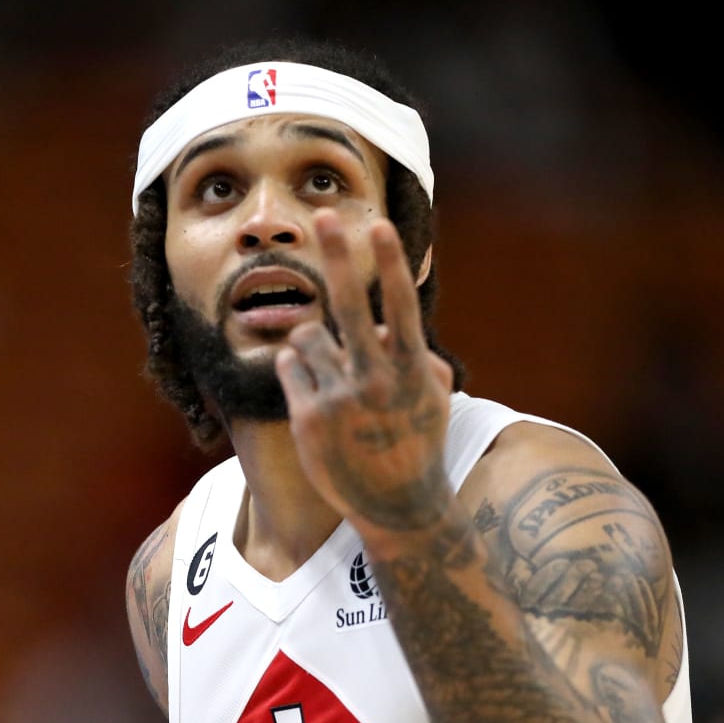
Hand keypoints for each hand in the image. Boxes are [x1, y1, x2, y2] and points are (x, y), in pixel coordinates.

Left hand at [275, 212, 455, 534]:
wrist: (397, 506)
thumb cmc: (417, 440)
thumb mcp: (433, 396)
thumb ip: (417, 355)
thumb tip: (388, 325)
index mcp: (411, 371)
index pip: (399, 306)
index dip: (389, 264)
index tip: (378, 227)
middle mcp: (375, 381)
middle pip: (348, 306)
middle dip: (338, 256)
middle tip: (323, 216)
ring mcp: (339, 400)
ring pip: (309, 337)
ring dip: (315, 343)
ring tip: (334, 377)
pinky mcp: (308, 417)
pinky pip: (290, 365)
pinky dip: (299, 369)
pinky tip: (317, 397)